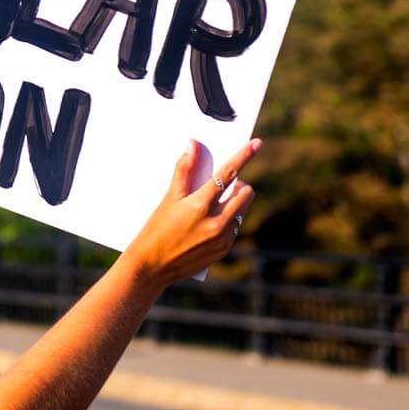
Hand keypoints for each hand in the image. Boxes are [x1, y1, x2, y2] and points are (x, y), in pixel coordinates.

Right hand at [122, 138, 260, 286]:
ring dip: (235, 203)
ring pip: (242, 210)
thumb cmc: (157, 229)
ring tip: (214, 205)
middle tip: (224, 186)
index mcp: (200, 205)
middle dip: (239, 185)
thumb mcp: (169, 198)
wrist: (152, 266)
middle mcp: (216, 222)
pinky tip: (209, 224)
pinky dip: (228, 221)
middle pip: (246, 193)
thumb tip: (193, 146)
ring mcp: (222, 238)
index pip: (228, 173)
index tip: (256, 143)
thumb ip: (184, 170)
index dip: (244, 156)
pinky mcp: (223, 250)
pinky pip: (235, 228)